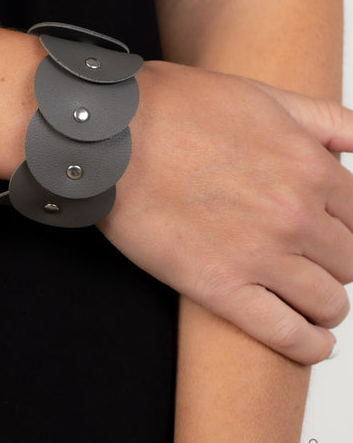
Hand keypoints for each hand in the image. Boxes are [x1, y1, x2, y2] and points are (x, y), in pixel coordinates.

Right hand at [98, 60, 352, 364]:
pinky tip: (312, 340)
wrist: (114, 136)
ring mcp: (261, 257)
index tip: (334, 227)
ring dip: (327, 303)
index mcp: (311, 168)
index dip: (349, 224)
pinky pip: (287, 335)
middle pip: (352, 261)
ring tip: (312, 297)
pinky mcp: (221, 288)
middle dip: (338, 260)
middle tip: (314, 256)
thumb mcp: (267, 97)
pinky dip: (310, 345)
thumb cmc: (177, 109)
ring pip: (329, 302)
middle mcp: (296, 217)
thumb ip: (328, 119)